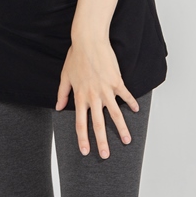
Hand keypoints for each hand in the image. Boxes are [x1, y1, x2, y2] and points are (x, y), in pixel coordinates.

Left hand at [55, 37, 138, 158]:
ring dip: (121, 128)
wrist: (89, 41)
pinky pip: (125, 95)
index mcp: (80, 96)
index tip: (86, 151)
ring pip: (115, 114)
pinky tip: (136, 110)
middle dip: (102, 141)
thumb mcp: (65, 76)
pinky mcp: (116, 81)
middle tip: (105, 155)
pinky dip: (131, 103)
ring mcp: (106, 90)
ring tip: (126, 140)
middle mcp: (93, 96)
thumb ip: (62, 93)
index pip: (81, 123)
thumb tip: (58, 107)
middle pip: (98, 124)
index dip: (83, 138)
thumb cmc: (76, 56)